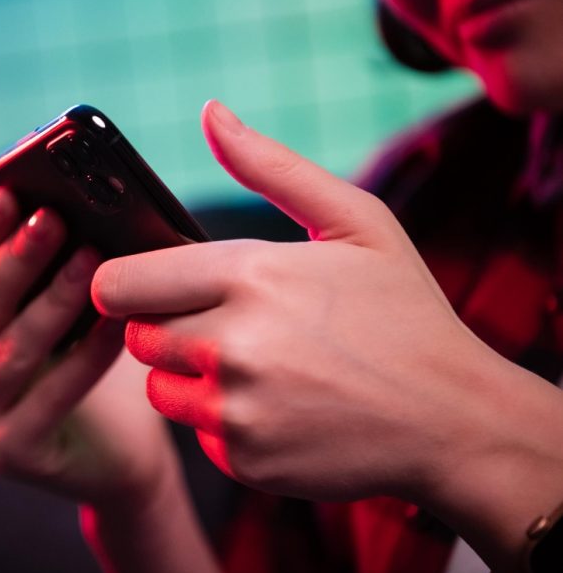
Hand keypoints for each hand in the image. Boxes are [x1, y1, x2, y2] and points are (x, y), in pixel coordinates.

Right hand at [0, 189, 177, 507]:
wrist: (124, 461)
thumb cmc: (103, 380)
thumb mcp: (78, 323)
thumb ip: (66, 279)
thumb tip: (89, 211)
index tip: (9, 191)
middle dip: (17, 259)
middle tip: (50, 216)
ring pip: (13, 350)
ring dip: (52, 300)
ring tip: (91, 259)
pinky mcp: (7, 454)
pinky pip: (51, 396)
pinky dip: (86, 356)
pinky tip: (118, 323)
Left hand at [91, 100, 562, 507]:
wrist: (454, 420)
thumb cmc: (403, 313)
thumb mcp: (356, 221)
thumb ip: (271, 165)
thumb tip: (211, 113)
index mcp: (250, 275)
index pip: (119, 283)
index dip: (123, 283)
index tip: (144, 285)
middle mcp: (231, 346)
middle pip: (136, 336)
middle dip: (165, 326)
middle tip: (222, 323)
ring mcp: (235, 410)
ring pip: (158, 388)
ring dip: (187, 376)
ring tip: (254, 365)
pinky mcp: (243, 460)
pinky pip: (197, 434)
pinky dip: (223, 423)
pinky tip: (275, 408)